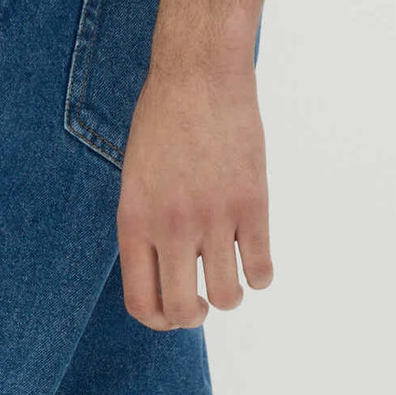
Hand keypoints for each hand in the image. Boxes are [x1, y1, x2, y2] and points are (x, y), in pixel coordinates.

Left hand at [116, 58, 272, 329]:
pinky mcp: (252, 204)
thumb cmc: (162, 123)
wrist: (199, 74)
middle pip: (185, 310)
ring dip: (230, 296)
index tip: (173, 312)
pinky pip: (260, 268)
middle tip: (204, 301)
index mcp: (135, 223)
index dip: (160, 320)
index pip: (142, 303)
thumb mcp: (135, 180)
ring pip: (228, 296)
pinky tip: (255, 260)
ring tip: (230, 279)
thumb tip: (166, 276)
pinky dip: (260, 276)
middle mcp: (172, 227)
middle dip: (195, 316)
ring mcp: (214, 217)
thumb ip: (146, 229)